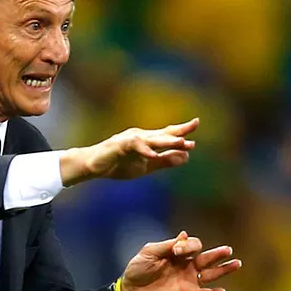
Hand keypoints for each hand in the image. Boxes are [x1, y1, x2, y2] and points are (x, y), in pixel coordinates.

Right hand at [61, 119, 198, 184]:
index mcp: (148, 140)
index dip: (182, 130)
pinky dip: (144, 151)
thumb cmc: (118, 165)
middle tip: (194, 127)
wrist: (93, 166)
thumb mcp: (147, 166)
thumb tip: (186, 156)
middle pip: (163, 133)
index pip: (167, 134)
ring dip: (166, 141)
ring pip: (151, 139)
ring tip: (180, 142)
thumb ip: (165, 161)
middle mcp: (141, 136)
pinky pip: (134, 147)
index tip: (196, 124)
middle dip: (178, 132)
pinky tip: (153, 155)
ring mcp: (130, 140)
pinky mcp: (119, 146)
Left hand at [119, 231, 241, 290]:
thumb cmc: (138, 269)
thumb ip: (168, 245)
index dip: (188, 246)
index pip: (193, 245)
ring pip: (210, 274)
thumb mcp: (150, 252)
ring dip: (223, 270)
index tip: (176, 251)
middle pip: (207, 258)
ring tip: (236, 264)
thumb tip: (184, 234)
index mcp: (178, 253)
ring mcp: (187, 280)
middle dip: (217, 254)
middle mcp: (186, 266)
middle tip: (228, 250)